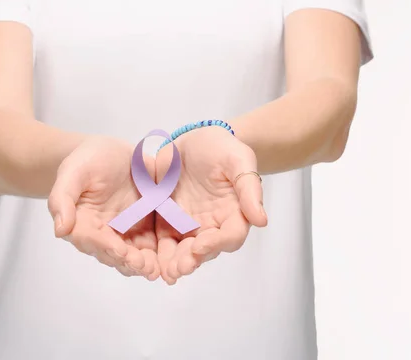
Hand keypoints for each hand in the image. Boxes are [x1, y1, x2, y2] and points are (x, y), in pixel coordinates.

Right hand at [48, 136, 159, 279]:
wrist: (111, 152)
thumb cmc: (87, 159)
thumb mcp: (73, 171)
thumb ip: (63, 198)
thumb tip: (60, 229)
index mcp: (80, 222)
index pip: (91, 239)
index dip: (106, 246)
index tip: (121, 252)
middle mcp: (100, 233)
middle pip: (112, 253)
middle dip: (128, 261)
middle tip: (144, 266)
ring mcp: (122, 233)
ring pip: (131, 256)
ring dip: (143, 264)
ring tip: (156, 269)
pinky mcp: (141, 228)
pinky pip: (149, 246)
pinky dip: (157, 255)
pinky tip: (169, 260)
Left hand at [155, 126, 267, 284]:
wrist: (194, 139)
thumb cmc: (221, 147)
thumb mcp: (238, 160)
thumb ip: (248, 188)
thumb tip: (262, 220)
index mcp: (234, 212)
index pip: (230, 235)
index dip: (216, 243)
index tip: (200, 246)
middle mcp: (213, 224)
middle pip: (205, 250)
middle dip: (191, 260)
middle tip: (178, 269)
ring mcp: (189, 224)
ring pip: (183, 251)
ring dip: (174, 263)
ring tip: (165, 271)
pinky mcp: (168, 220)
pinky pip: (163, 240)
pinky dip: (157, 253)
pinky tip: (148, 261)